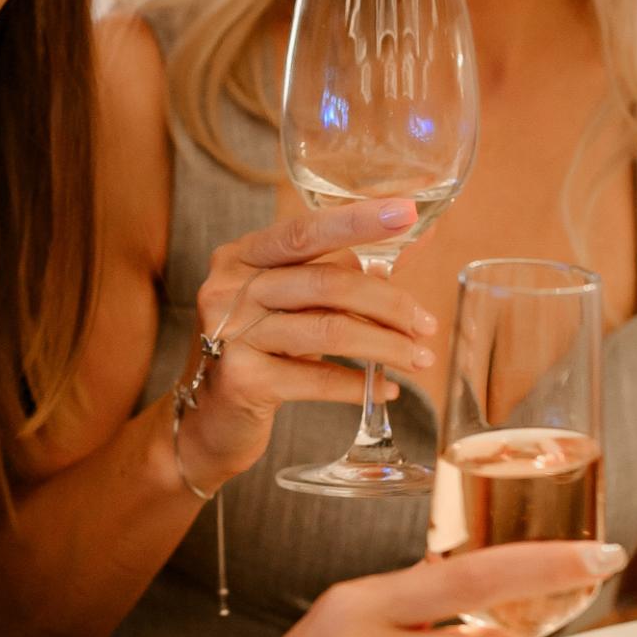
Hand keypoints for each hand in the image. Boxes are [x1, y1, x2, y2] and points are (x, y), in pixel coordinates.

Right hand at [176, 196, 437, 489]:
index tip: (406, 212)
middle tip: (427, 324)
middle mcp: (228, 288)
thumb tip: (414, 236)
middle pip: (327, 282)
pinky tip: (386, 390)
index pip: (304, 232)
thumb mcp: (293, 305)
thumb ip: (344, 271)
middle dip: (389, 303)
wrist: (209, 423)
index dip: (357, 221)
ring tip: (419, 359)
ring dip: (385, 346)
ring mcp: (230, 333)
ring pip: (328, 330)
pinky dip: (359, 385)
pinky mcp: (241, 379)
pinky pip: (316, 378)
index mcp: (242, 257)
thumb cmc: (260, 354)